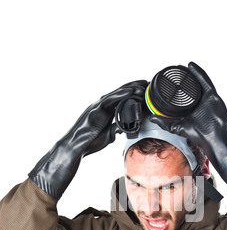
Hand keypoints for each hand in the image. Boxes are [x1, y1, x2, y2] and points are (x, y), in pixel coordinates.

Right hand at [29, 80, 147, 198]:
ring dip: (131, 89)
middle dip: (134, 87)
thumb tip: (122, 130)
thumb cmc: (90, 141)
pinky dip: (121, 95)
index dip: (134, 94)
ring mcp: (98, 106)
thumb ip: (115, 130)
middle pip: (121, 93)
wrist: (76, 146)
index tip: (146, 92)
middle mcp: (103, 106)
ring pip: (117, 94)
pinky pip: (110, 99)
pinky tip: (130, 91)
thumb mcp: (108, 135)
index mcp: (107, 112)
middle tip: (147, 83)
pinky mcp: (95, 109)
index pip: (122, 100)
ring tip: (143, 85)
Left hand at [150, 62, 226, 193]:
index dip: (176, 90)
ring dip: (190, 74)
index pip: (182, 97)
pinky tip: (191, 66)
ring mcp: (206, 99)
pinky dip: (198, 72)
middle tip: (174, 72)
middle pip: (190, 88)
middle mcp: (199, 103)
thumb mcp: (178, 127)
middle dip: (183, 80)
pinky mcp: (211, 95)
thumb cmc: (200, 135)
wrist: (213, 137)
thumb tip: (152, 118)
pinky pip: (205, 81)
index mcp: (191, 110)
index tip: (167, 83)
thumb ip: (165, 122)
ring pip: (197, 83)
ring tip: (181, 67)